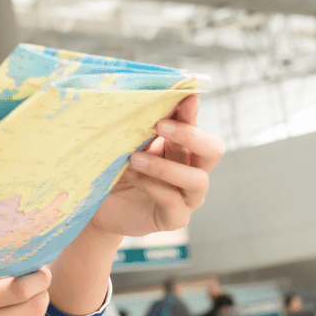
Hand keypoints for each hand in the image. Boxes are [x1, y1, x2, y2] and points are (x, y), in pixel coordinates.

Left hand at [89, 95, 224, 236]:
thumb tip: (150, 97)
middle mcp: (192, 171)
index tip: (182, 97)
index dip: (191, 111)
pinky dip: (152, 186)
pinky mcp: (175, 218)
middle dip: (190, 135)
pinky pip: (174, 202)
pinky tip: (132, 177)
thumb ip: (143, 127)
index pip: (196, 126)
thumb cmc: (118, 171)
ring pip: (198, 179)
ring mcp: (187, 197)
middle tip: (159, 125)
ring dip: (165, 166)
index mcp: (183, 149)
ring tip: (134, 158)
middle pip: (213, 151)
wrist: (102, 207)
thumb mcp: (129, 146)